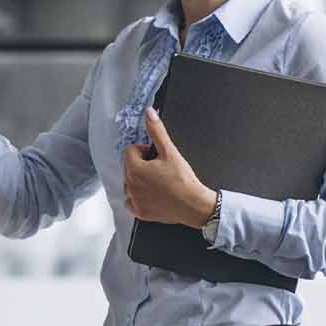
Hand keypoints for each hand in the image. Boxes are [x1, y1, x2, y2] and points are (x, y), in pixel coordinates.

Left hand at [122, 106, 217, 227]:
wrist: (195, 205)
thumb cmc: (184, 181)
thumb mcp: (170, 152)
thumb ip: (157, 131)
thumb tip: (149, 113)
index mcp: (135, 169)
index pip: (130, 151)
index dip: (145, 151)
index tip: (157, 157)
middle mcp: (130, 185)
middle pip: (130, 167)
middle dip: (143, 165)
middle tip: (161, 170)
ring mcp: (133, 200)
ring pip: (130, 183)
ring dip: (140, 181)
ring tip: (159, 183)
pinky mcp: (139, 212)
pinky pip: (132, 201)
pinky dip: (140, 197)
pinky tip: (154, 195)